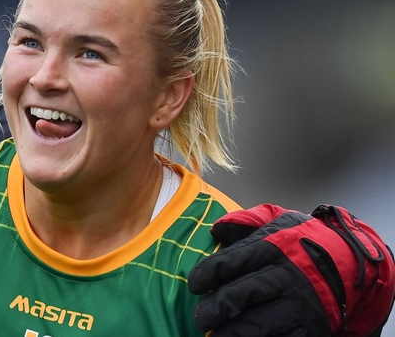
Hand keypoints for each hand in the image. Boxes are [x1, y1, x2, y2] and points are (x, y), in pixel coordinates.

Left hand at [188, 204, 393, 336]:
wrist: (352, 262)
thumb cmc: (304, 240)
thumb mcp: (279, 220)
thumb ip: (246, 221)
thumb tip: (216, 229)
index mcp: (273, 246)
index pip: (231, 261)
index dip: (207, 274)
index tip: (194, 284)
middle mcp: (285, 276)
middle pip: (240, 295)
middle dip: (214, 308)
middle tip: (200, 316)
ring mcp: (299, 305)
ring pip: (256, 324)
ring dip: (231, 332)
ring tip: (214, 335)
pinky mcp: (310, 328)